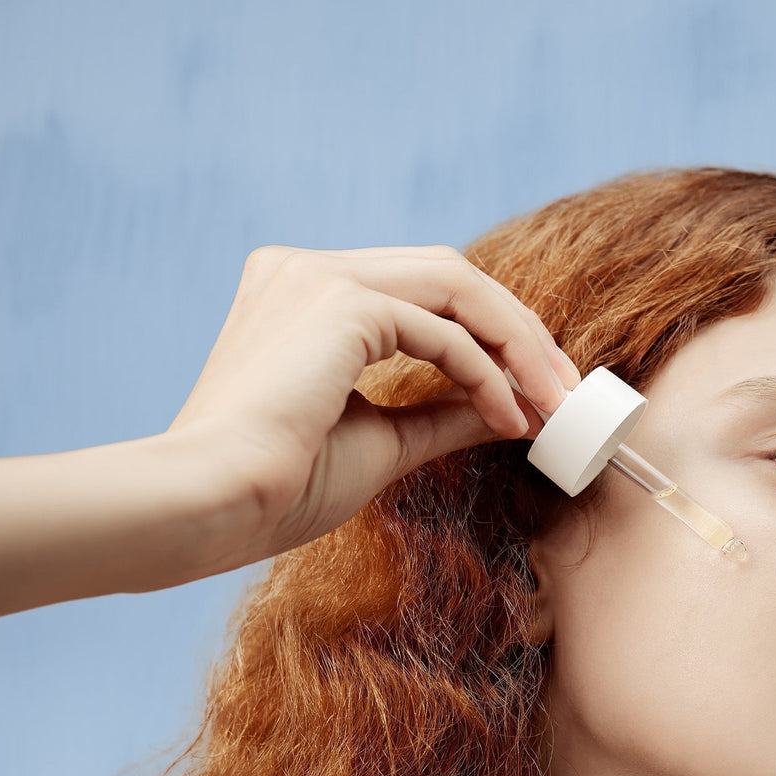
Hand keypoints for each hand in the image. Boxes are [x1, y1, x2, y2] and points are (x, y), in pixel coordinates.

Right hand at [166, 245, 579, 565]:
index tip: (538, 389)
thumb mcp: (381, 442)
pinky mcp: (339, 303)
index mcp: (301, 294)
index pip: (421, 291)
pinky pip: (443, 331)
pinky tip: (509, 417)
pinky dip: (487, 373)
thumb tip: (507, 408)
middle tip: (566, 389)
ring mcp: (318, 277)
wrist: (210, 506)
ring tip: (556, 402)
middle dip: (519, 330)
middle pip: (449, 274)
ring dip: (519, 344)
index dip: (491, 333)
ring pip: (457, 285)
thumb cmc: (276, 487)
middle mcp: (304, 269)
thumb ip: (441, 414)